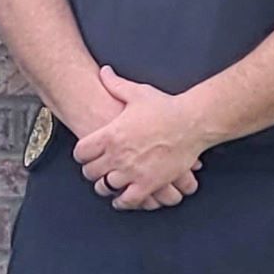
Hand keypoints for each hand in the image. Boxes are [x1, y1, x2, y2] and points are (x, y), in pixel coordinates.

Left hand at [73, 66, 209, 210]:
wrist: (193, 122)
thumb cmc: (166, 107)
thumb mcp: (137, 92)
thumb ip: (115, 84)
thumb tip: (104, 72)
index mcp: (110, 134)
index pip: (81, 152)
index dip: (82, 155)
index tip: (85, 155)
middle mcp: (117, 155)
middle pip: (90, 172)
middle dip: (92, 171)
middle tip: (96, 170)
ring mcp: (133, 171)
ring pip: (106, 187)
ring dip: (105, 186)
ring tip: (107, 184)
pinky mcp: (150, 184)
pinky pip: (129, 200)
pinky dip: (123, 202)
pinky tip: (121, 199)